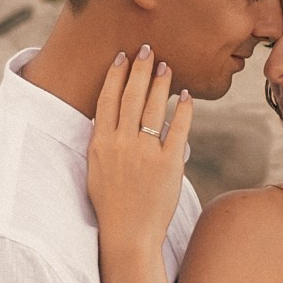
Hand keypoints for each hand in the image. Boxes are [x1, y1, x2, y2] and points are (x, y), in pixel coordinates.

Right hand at [87, 47, 189, 259]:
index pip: (108, 99)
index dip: (116, 75)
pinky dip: (183, 110)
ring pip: (154, 108)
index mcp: (100, 143)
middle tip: (147, 48)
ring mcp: (145, 153)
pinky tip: (186, 96)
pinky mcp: (168, 164)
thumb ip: (103, 141)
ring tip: (165, 66)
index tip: (122, 57)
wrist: (127, 233)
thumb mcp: (96, 168)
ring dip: (160, 83)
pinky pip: (179, 130)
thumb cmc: (110, 203)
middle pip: (131, 96)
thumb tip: (110, 116)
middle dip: (139, 69)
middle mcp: (121, 144)